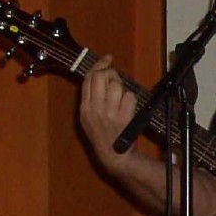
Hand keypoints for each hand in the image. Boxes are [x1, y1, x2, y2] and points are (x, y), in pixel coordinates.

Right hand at [79, 56, 137, 174]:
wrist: (113, 156)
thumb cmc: (102, 137)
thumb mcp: (88, 119)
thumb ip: (91, 98)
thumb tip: (100, 75)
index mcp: (84, 108)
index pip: (88, 79)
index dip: (98, 65)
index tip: (107, 59)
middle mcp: (94, 109)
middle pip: (101, 77)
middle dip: (111, 73)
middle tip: (116, 78)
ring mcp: (109, 113)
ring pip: (116, 85)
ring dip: (122, 87)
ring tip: (122, 97)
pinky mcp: (123, 117)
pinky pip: (129, 97)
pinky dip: (131, 100)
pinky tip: (128, 108)